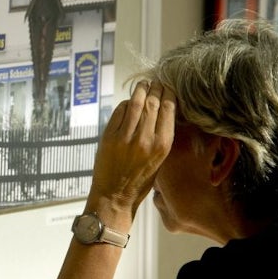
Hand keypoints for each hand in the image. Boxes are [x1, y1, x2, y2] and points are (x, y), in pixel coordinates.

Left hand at [88, 80, 175, 217]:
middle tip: (156, 82)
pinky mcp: (109, 136)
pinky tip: (129, 101)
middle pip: (152, 103)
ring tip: (143, 84)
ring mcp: (125, 136)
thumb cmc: (140, 180)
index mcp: (162, 145)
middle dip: (155, 89)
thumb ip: (160, 136)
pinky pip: (120, 111)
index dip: (168, 94)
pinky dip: (126, 103)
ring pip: (135, 103)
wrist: (115, 196)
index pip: (168, 110)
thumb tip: (161, 111)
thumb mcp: (159, 160)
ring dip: (140, 90)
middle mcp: (145, 138)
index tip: (168, 87)